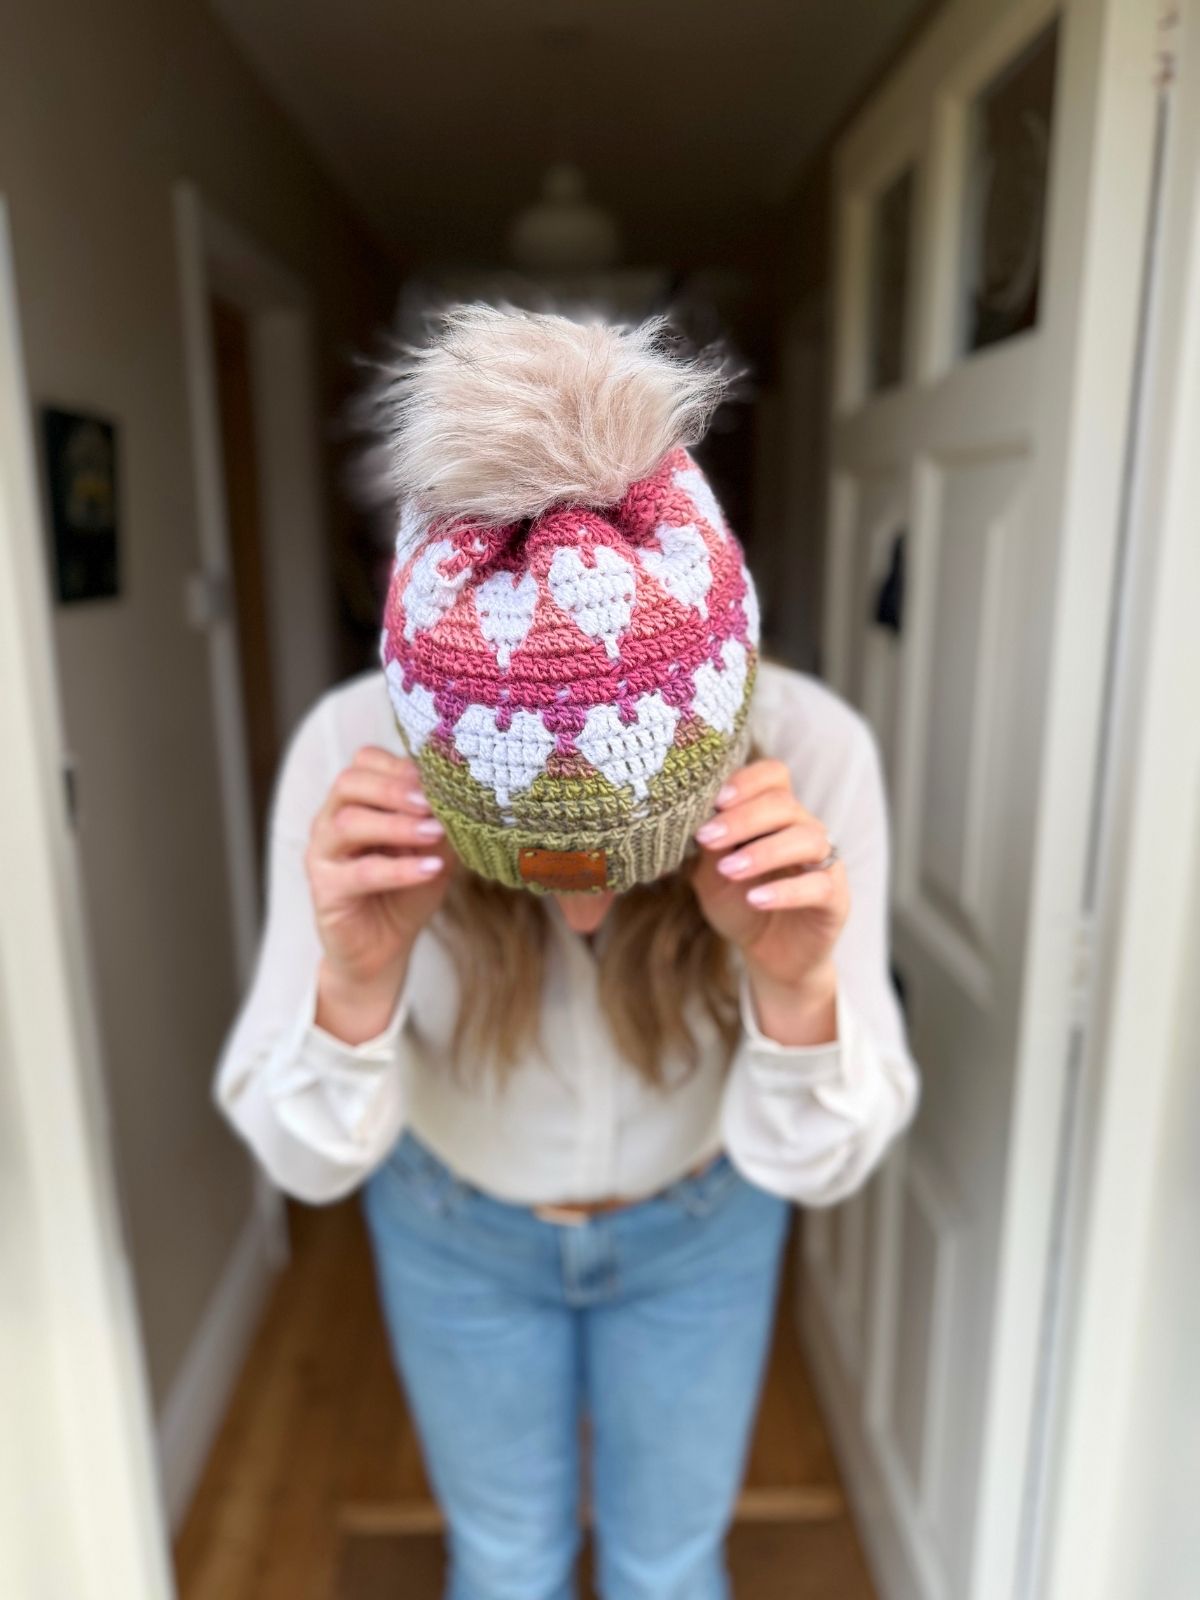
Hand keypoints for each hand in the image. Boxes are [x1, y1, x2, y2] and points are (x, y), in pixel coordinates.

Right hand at [305, 747, 450, 1039]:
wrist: (384, 948)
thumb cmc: (407, 891)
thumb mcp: (433, 849)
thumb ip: (441, 820)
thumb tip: (466, 793)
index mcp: (355, 801)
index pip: (364, 761)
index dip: (399, 765)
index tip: (437, 779)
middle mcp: (331, 819)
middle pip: (349, 783)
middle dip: (395, 789)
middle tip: (432, 803)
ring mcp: (323, 853)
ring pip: (348, 823)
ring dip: (397, 825)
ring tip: (435, 833)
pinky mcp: (325, 889)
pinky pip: (360, 872)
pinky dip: (399, 869)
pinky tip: (430, 868)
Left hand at [690, 760, 848, 1034]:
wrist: (767, 954)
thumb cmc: (739, 903)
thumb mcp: (712, 872)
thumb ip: (708, 844)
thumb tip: (688, 816)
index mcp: (775, 814)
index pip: (774, 775)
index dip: (748, 780)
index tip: (715, 800)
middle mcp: (804, 829)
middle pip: (785, 804)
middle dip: (742, 818)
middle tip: (707, 838)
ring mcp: (824, 862)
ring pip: (806, 838)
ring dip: (763, 851)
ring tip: (729, 870)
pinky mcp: (834, 898)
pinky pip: (818, 885)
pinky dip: (785, 890)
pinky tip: (756, 898)